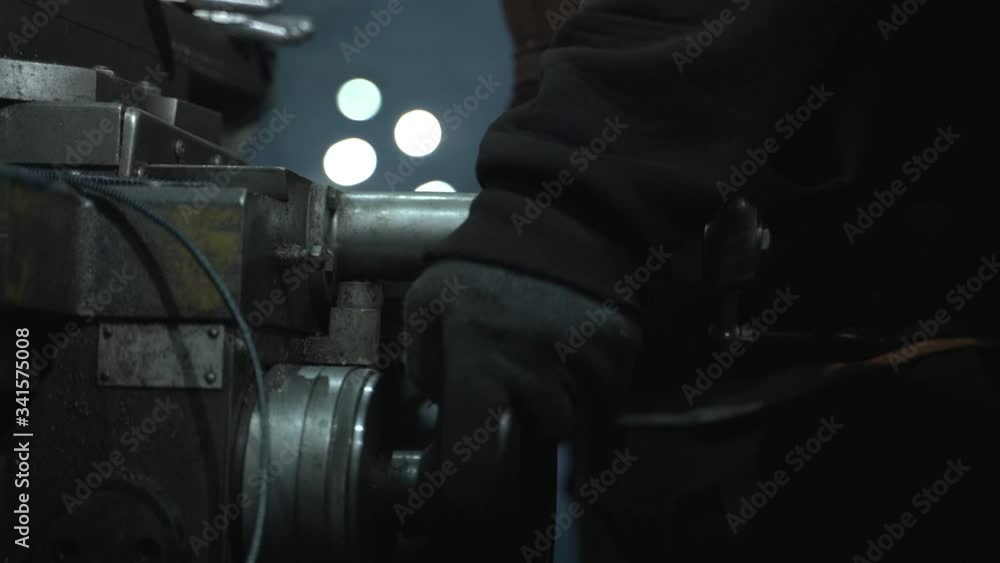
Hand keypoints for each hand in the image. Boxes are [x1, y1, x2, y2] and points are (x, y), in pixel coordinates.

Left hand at [403, 259, 641, 510]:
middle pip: (540, 438)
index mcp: (482, 363)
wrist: (560, 221)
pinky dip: (589, 385)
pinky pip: (605, 395)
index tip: (466, 492)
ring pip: (576, 418)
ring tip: (543, 362)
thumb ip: (423, 358)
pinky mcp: (620, 356)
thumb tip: (439, 401)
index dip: (468, 489)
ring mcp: (585, 368)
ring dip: (560, 404)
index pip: (475, 458)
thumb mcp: (429, 299)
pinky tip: (571, 349)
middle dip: (529, 424)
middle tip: (516, 393)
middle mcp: (538, 377)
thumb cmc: (482, 263)